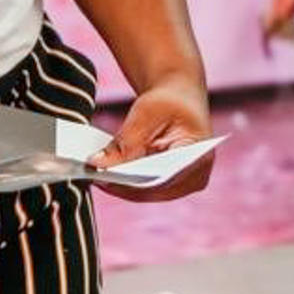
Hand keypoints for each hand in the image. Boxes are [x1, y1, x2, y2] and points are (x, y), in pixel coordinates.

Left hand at [87, 76, 213, 201]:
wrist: (178, 100)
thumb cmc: (168, 102)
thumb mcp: (146, 114)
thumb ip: (125, 142)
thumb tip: (97, 165)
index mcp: (199, 158)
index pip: (165, 178)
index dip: (134, 181)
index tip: (106, 177)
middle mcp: (195, 178)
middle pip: (154, 190)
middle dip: (122, 184)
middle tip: (93, 175)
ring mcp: (182, 185)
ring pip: (145, 193)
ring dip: (120, 185)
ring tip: (95, 174)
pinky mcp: (168, 186)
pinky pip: (142, 189)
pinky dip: (123, 181)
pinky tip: (104, 173)